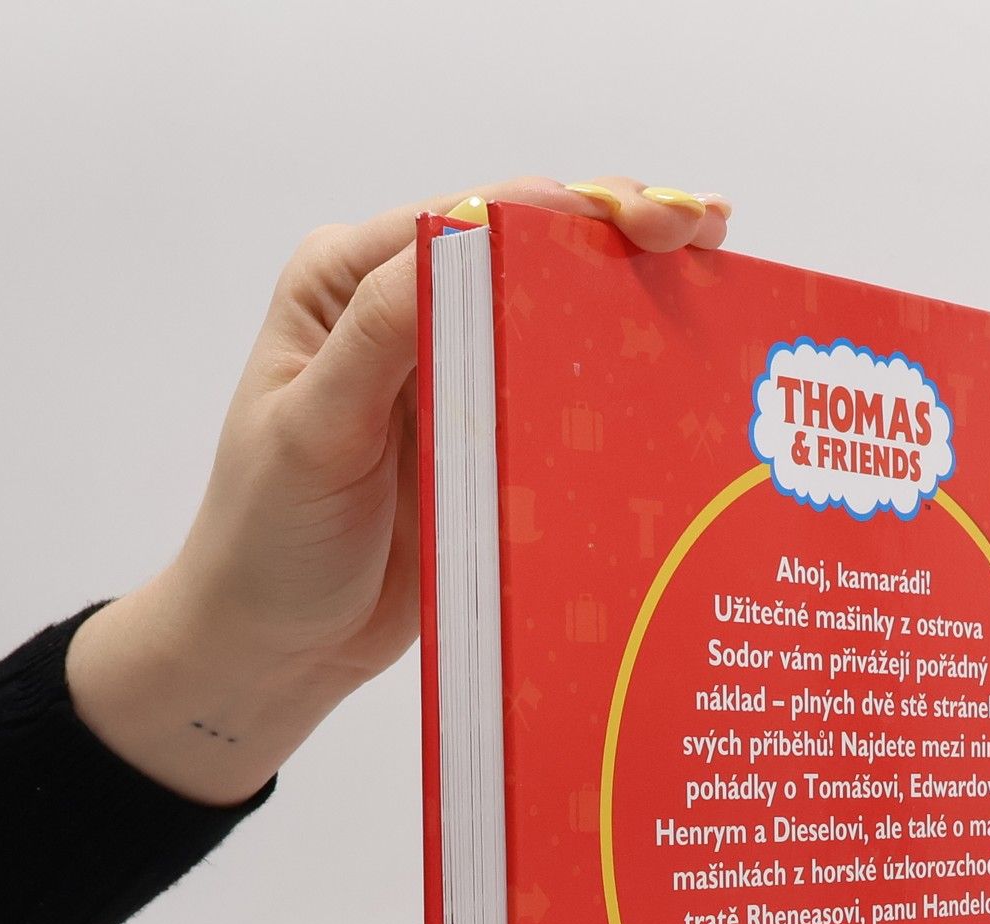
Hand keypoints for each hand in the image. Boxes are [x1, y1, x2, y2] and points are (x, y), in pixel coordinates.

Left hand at [67, 177, 732, 805]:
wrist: (272, 649)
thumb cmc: (267, 539)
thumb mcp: (310, 431)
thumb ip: (380, 335)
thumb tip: (465, 233)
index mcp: (352, 282)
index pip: (472, 217)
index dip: (566, 208)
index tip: (645, 219)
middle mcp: (410, 314)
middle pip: (533, 255)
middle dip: (623, 237)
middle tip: (709, 234)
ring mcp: (459, 382)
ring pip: (562, 325)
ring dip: (639, 303)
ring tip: (722, 283)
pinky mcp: (493, 448)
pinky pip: (568, 406)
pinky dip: (624, 390)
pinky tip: (687, 378)